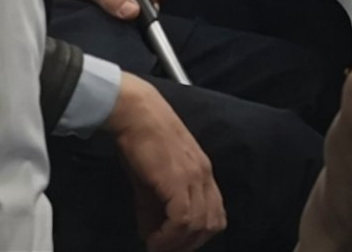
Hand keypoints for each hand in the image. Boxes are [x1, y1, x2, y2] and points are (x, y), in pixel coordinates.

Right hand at [108, 73, 225, 251]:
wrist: (136, 113)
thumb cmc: (142, 140)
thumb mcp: (150, 179)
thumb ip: (153, 207)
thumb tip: (150, 235)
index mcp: (203, 173)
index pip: (216, 213)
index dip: (198, 236)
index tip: (175, 245)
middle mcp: (205, 175)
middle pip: (213, 223)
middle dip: (189, 244)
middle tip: (166, 249)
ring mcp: (194, 176)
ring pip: (200, 224)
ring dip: (178, 243)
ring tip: (157, 247)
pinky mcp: (179, 179)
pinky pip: (183, 218)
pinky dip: (170, 236)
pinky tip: (154, 239)